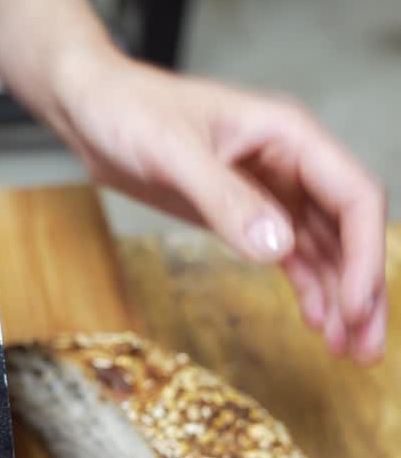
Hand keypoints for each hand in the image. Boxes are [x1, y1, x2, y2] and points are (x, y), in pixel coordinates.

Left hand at [58, 51, 386, 364]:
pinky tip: (315, 322)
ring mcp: (272, 187)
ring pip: (326, 248)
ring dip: (339, 298)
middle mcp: (291, 160)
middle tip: (366, 349)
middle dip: (362, 289)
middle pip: (349, 230)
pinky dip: (307, 287)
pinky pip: (293, 253)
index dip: (363, 257)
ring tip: (346, 352)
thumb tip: (279, 247)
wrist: (92, 106)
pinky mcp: (246, 211)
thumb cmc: (129, 110)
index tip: (354, 309)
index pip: (353, 197)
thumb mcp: (172, 152)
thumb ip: (225, 199)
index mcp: (289, 134)